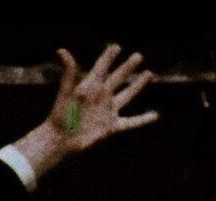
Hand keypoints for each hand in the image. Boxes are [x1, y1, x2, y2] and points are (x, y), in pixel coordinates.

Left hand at [11, 44, 157, 177]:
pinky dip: (143, 120)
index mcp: (90, 87)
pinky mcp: (111, 127)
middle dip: (127, 67)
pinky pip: (131, 122)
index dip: (108, 57)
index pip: (101, 68)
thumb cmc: (60, 116)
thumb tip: (61, 50)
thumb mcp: (66, 92)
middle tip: (138, 56)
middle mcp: (101, 97)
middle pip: (118, 78)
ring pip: (127, 95)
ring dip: (138, 85)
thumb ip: (69, 72)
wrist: (60, 140)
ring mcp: (107, 111)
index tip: (115, 47)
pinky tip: (155, 116)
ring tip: (149, 73)